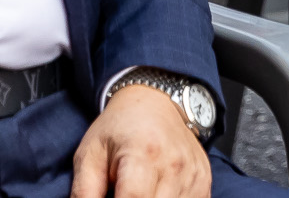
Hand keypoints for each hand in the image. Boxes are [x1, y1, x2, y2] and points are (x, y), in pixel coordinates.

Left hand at [71, 77, 210, 197]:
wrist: (156, 101)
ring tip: (136, 191)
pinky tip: (155, 193)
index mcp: (144, 156)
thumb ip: (83, 193)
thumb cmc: (120, 128)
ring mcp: (194, 176)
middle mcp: (175, 167)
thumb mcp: (89, 155)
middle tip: (119, 192)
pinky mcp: (204, 183)